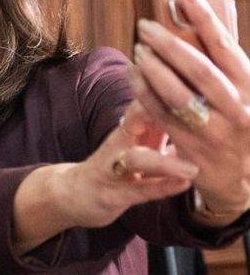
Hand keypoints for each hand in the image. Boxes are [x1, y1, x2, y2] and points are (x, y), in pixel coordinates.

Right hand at [13, 101, 197, 253]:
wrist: (73, 193)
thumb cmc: (114, 164)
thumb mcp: (139, 141)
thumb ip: (166, 126)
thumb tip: (201, 111)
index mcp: (130, 126)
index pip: (150, 97)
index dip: (172, 87)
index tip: (198, 80)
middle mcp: (120, 142)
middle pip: (139, 118)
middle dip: (166, 113)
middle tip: (199, 116)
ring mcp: (114, 168)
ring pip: (137, 159)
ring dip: (166, 164)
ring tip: (193, 168)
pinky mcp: (113, 194)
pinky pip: (139, 190)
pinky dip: (161, 187)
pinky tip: (183, 184)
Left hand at [132, 0, 249, 224]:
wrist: (244, 178)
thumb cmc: (243, 122)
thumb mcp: (247, 90)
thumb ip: (229, 56)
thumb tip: (221, 10)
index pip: (227, 46)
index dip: (205, 19)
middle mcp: (237, 108)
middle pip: (199, 69)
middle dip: (169, 44)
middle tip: (146, 26)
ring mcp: (214, 130)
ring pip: (178, 94)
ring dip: (153, 69)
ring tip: (138, 49)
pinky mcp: (190, 147)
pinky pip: (162, 116)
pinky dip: (144, 93)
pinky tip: (133, 75)